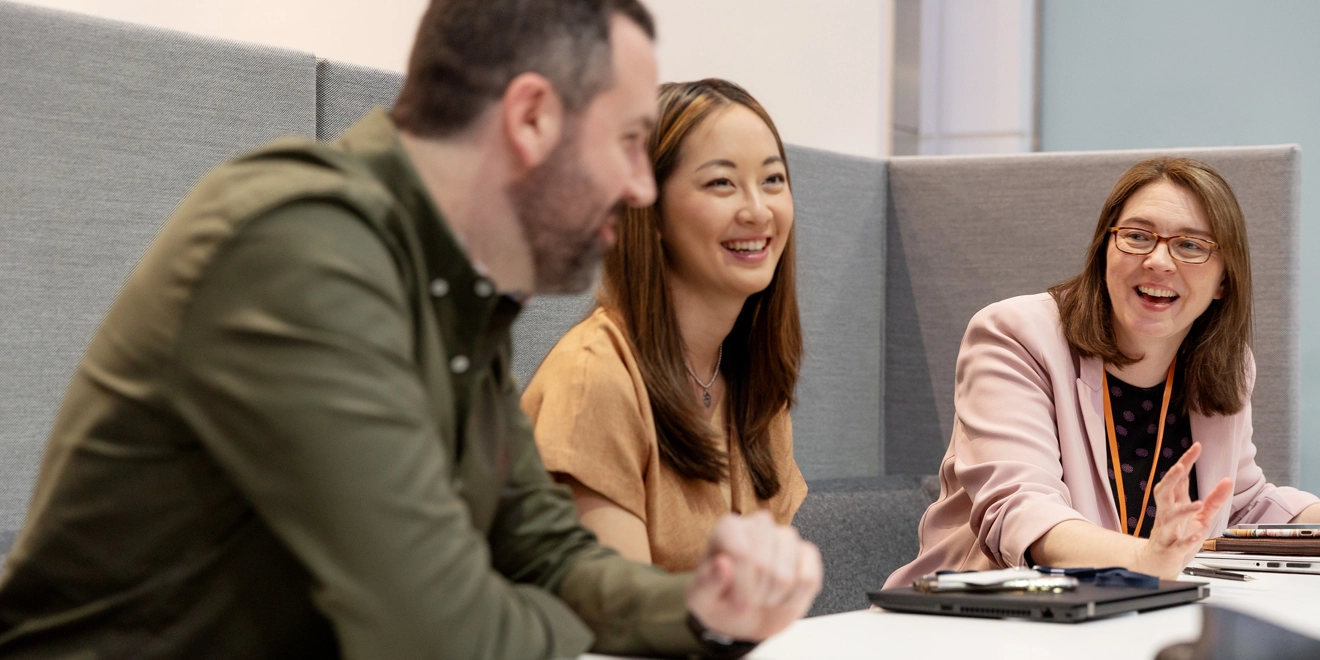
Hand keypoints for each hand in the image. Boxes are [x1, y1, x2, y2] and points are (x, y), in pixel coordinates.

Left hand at [685, 511, 821, 642]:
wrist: (747, 615)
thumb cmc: (721, 601)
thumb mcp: (702, 599)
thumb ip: (708, 582)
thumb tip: (723, 564)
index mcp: (728, 528)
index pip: (742, 553)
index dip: (742, 586)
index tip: (737, 604)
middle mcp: (759, 524)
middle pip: (764, 565)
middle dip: (756, 594)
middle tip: (749, 601)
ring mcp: (786, 536)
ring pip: (787, 575)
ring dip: (774, 597)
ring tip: (763, 597)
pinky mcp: (807, 552)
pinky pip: (808, 579)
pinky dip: (795, 598)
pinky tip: (783, 596)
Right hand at [1134, 442, 1232, 577]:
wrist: (1159, 564)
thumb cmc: (1178, 537)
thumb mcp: (1202, 517)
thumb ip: (1214, 499)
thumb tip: (1227, 480)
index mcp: (1175, 504)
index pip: (1179, 479)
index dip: (1186, 462)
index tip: (1196, 447)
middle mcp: (1168, 514)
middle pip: (1164, 492)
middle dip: (1171, 479)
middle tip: (1179, 466)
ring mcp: (1167, 531)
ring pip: (1170, 517)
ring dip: (1182, 511)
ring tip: (1197, 504)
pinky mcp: (1170, 550)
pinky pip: (1177, 544)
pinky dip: (1187, 540)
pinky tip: (1197, 535)